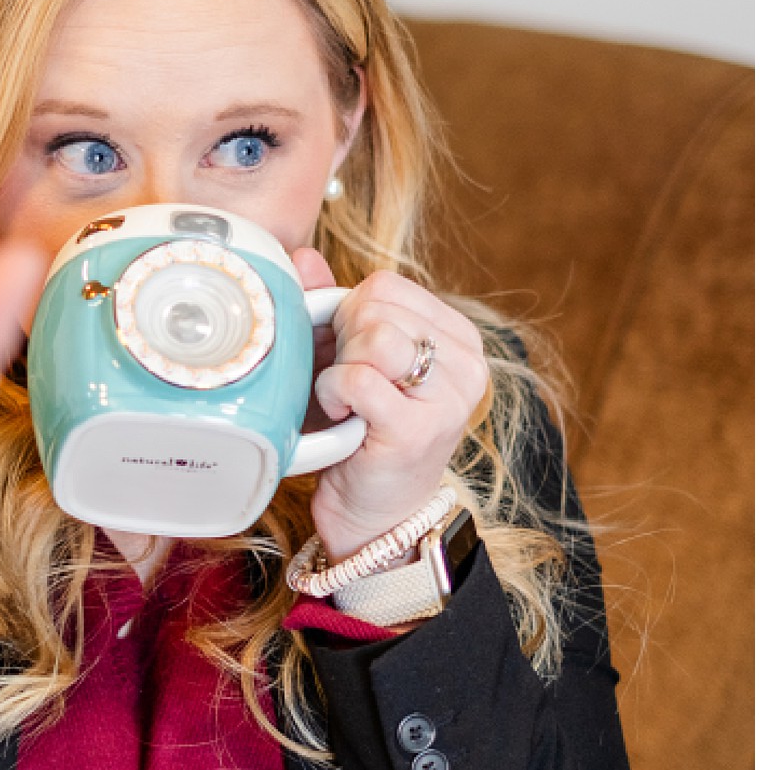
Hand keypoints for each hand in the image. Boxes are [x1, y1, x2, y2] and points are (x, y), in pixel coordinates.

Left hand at [291, 250, 487, 562]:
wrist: (374, 514)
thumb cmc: (362, 431)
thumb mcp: (351, 359)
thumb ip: (333, 305)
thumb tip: (302, 255)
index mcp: (458, 336)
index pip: (386, 285)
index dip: (348, 314)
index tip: (350, 354)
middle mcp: (467, 362)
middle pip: (376, 306)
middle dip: (342, 341)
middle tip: (349, 383)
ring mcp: (449, 397)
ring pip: (372, 336)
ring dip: (340, 367)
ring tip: (348, 400)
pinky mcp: (419, 429)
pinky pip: (357, 379)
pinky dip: (334, 394)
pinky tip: (344, 418)